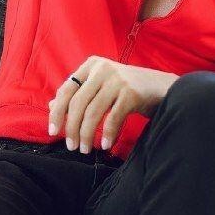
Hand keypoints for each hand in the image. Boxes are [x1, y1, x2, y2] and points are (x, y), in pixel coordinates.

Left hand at [47, 56, 178, 152]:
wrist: (162, 87)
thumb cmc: (128, 89)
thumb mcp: (101, 87)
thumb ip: (78, 94)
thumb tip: (51, 106)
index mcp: (91, 65)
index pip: (66, 90)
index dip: (57, 112)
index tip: (53, 132)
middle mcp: (102, 69)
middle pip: (77, 102)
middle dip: (71, 128)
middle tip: (71, 146)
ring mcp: (118, 79)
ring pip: (93, 112)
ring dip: (87, 134)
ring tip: (85, 150)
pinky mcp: (131, 92)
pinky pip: (113, 118)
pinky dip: (108, 134)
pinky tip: (105, 146)